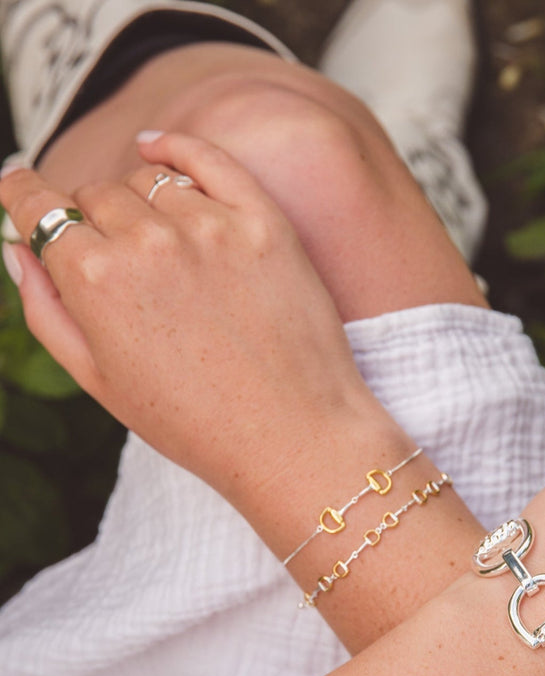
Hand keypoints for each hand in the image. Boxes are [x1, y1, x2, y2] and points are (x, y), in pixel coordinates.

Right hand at [0, 133, 385, 507]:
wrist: (293, 436)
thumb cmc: (195, 422)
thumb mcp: (99, 381)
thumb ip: (46, 308)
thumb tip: (18, 247)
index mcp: (95, 279)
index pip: (39, 207)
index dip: (23, 198)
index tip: (19, 190)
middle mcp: (149, 240)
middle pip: (97, 195)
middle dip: (94, 220)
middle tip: (119, 264)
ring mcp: (212, 226)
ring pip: (150, 180)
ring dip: (142, 204)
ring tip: (162, 251)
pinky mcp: (265, 223)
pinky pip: (207, 159)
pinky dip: (175, 145)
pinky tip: (156, 145)